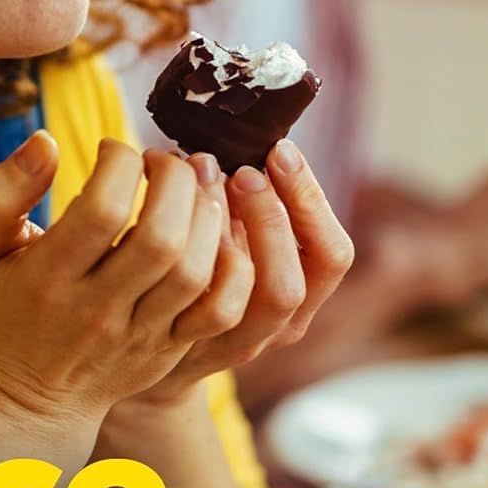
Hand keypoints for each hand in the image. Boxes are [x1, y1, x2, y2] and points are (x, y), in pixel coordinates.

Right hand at [0, 132, 241, 426]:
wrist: (35, 393)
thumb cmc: (11, 303)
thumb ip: (0, 191)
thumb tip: (46, 142)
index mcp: (49, 278)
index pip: (101, 211)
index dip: (119, 163)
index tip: (114, 149)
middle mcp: (97, 309)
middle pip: (160, 238)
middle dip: (174, 181)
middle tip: (163, 162)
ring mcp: (140, 334)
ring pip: (194, 271)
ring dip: (205, 215)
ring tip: (191, 192)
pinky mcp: (172, 349)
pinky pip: (221, 311)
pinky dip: (232, 268)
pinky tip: (216, 236)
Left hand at [145, 139, 354, 400]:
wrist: (155, 351)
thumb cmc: (204, 277)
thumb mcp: (240, 242)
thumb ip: (251, 206)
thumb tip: (247, 136)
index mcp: (304, 294)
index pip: (331, 254)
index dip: (310, 200)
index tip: (280, 151)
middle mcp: (279, 326)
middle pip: (297, 280)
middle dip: (273, 216)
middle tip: (243, 172)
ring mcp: (236, 344)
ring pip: (253, 298)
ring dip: (230, 233)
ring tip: (204, 184)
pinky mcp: (191, 351)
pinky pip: (196, 308)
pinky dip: (189, 261)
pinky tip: (168, 221)